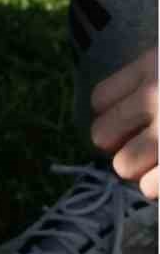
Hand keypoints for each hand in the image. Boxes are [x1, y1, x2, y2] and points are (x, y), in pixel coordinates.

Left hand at [90, 48, 157, 199]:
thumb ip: (145, 84)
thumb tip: (107, 129)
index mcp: (154, 65)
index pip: (100, 101)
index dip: (116, 114)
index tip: (140, 117)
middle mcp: (158, 94)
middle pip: (101, 136)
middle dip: (123, 143)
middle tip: (149, 142)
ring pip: (123, 166)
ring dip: (141, 168)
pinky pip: (147, 188)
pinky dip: (156, 186)